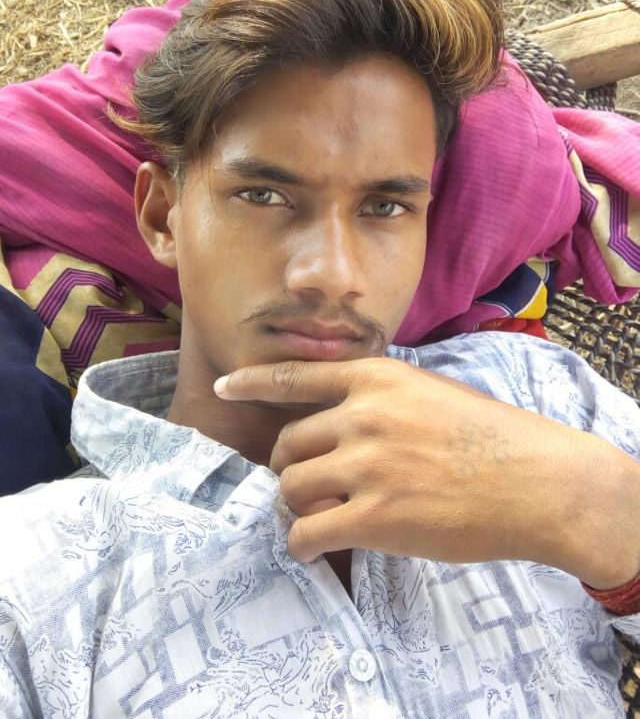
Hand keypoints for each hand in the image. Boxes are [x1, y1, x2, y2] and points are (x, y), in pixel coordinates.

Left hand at [214, 357, 638, 586]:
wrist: (537, 480)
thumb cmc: (492, 438)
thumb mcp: (431, 393)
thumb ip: (382, 401)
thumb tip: (340, 425)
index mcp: (376, 379)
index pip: (297, 377)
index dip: (255, 382)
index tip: (225, 386)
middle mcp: (361, 416)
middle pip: (289, 445)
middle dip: (291, 469)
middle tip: (307, 488)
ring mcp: (365, 465)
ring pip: (292, 488)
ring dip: (296, 507)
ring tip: (314, 519)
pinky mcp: (374, 516)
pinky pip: (307, 531)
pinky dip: (301, 544)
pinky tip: (311, 548)